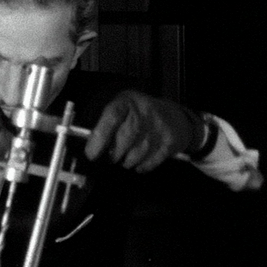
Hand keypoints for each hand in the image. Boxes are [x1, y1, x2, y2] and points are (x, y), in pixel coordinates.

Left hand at [85, 90, 202, 171]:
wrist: (175, 116)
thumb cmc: (139, 113)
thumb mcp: (123, 107)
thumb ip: (107, 122)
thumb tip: (91, 143)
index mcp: (127, 101)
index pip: (112, 116)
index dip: (100, 137)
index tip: (91, 153)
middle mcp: (144, 112)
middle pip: (125, 138)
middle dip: (114, 153)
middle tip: (110, 157)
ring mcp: (159, 127)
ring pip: (137, 152)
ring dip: (127, 161)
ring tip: (124, 159)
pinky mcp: (170, 141)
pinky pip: (151, 160)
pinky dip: (142, 166)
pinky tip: (138, 165)